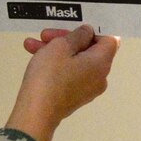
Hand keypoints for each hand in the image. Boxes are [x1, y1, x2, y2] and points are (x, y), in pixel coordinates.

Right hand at [6, 25, 120, 140]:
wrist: (35, 113)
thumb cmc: (49, 77)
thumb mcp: (61, 46)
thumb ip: (78, 35)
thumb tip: (88, 33)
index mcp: (102, 63)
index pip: (109, 39)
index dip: (92, 30)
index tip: (73, 27)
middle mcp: (100, 77)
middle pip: (89, 50)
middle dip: (66, 39)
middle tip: (45, 35)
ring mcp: (87, 89)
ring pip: (75, 61)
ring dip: (55, 50)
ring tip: (31, 45)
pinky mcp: (74, 97)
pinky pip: (69, 74)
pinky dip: (56, 65)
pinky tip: (35, 57)